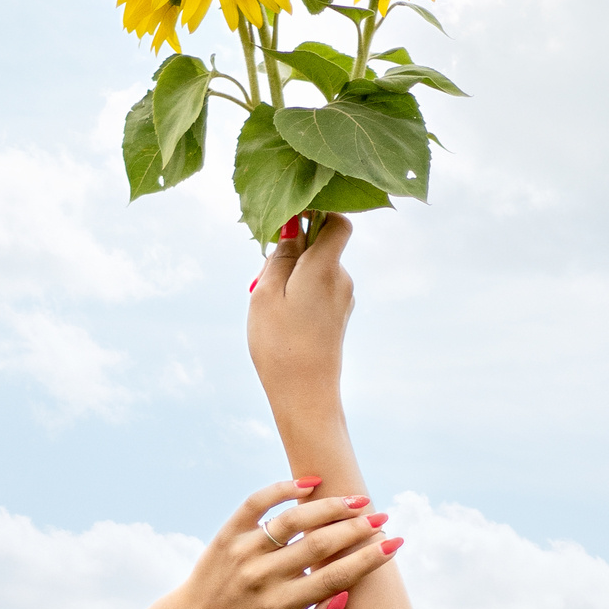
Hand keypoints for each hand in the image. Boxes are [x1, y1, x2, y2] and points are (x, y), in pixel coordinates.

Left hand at [152, 478, 393, 608]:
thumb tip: (345, 595)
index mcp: (281, 605)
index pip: (334, 577)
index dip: (369, 559)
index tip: (394, 543)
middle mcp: (262, 576)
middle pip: (318, 544)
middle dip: (356, 528)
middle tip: (381, 517)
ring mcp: (243, 551)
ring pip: (292, 519)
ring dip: (329, 506)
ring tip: (357, 500)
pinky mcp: (229, 533)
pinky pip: (257, 502)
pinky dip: (284, 488)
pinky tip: (312, 483)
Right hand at [247, 215, 353, 420]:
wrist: (305, 396)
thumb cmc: (280, 344)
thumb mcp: (267, 293)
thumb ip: (281, 256)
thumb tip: (293, 227)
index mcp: (326, 266)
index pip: (337, 220)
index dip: (317, 212)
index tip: (289, 219)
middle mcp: (341, 279)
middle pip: (322, 246)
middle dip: (294, 251)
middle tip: (265, 276)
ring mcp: (343, 300)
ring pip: (317, 271)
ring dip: (293, 277)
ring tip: (269, 304)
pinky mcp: (338, 318)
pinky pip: (318, 292)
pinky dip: (299, 295)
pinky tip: (281, 320)